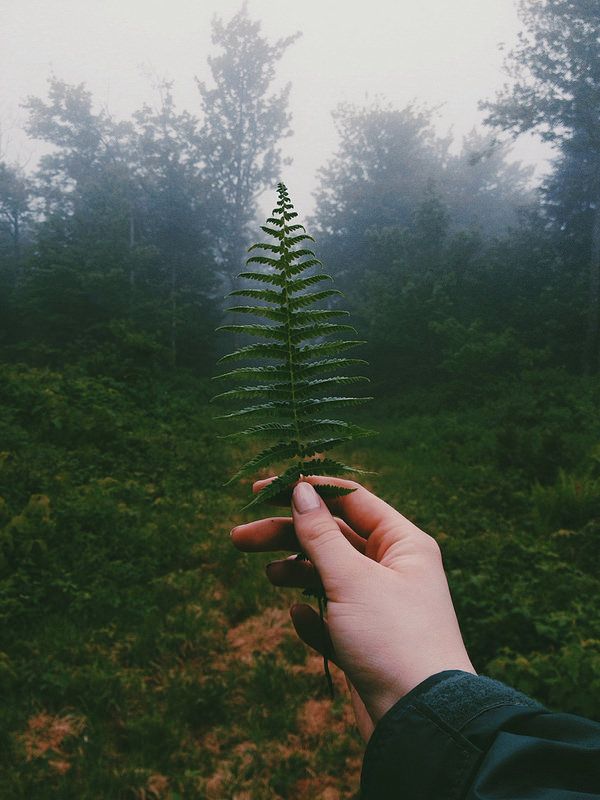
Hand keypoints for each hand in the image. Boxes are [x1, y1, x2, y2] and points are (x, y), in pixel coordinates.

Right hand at [231, 476, 475, 739]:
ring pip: (329, 575)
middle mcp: (393, 569)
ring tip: (270, 575)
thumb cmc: (393, 639)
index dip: (306, 490)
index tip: (261, 489)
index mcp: (402, 544)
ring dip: (296, 571)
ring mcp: (379, 606)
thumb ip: (320, 534)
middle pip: (332, 536)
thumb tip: (299, 489)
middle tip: (240, 537)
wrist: (421, 723)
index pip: (349, 500)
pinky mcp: (366, 640)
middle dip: (287, 534)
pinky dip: (312, 615)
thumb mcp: (352, 579)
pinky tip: (298, 618)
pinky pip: (332, 617)